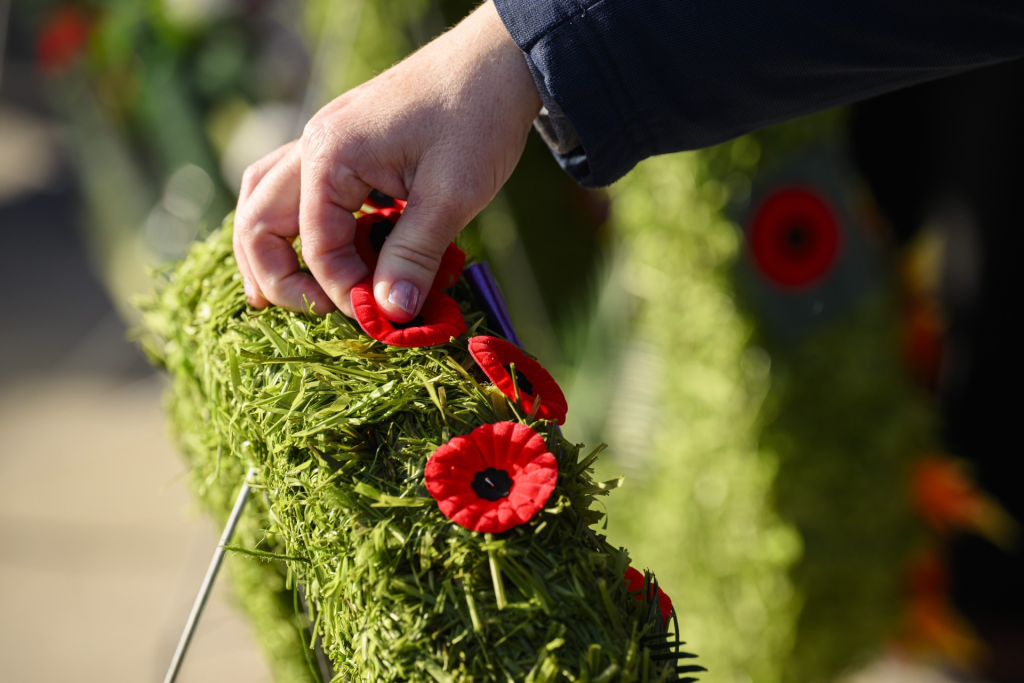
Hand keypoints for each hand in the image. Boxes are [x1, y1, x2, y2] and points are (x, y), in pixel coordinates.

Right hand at [233, 1, 540, 318]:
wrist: (497, 61)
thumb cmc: (477, 117)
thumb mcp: (452, 194)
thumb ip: (415, 255)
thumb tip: (389, 313)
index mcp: (331, 155)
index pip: (316, 244)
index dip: (343, 290)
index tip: (382, 316)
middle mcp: (314, 145)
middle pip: (259, 219)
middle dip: (278, 276)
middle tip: (316, 313)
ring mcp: (324, 141)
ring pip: (265, 199)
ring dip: (270, 249)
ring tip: (282, 295)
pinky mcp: (343, 145)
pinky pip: (296, 188)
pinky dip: (296, 225)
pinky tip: (321, 251)